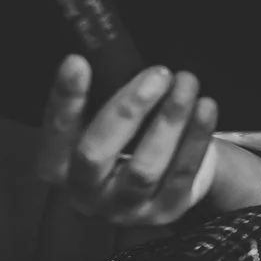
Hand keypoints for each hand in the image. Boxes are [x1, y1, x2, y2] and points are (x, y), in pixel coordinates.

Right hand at [37, 56, 226, 226]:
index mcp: (59, 169)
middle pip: (96, 154)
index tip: (77, 62)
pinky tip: (206, 107)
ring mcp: (126, 208)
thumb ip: (100, 98)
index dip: (64, 100)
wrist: (157, 187)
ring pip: (145, 167)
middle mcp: (86, 194)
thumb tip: (105, 49)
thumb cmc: (123, 142)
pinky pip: (182, 173)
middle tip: (157, 73)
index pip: (55, 135)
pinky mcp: (165, 212)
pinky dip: (196, 138)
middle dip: (127, 110)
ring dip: (169, 120)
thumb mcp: (100, 124)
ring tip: (186, 82)